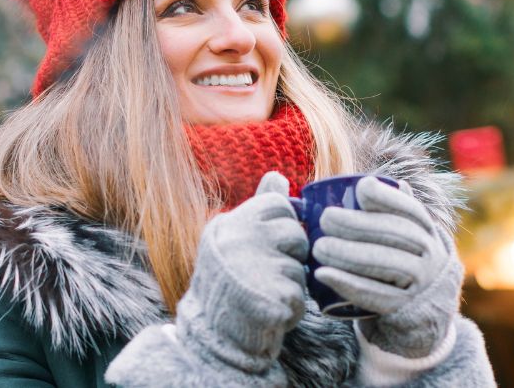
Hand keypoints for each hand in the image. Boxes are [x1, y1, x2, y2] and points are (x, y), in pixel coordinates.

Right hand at [176, 171, 308, 372]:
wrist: (212, 338)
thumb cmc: (228, 284)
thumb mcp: (235, 240)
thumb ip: (258, 207)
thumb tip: (277, 175)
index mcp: (229, 224)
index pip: (279, 204)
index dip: (282, 226)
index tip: (268, 245)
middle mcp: (239, 241)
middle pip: (295, 233)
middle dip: (290, 255)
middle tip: (265, 273)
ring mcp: (255, 269)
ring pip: (300, 266)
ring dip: (291, 284)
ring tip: (264, 294)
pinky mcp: (272, 298)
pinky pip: (301, 296)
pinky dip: (291, 309)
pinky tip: (269, 313)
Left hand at [313, 177, 462, 357]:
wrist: (424, 309)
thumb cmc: (402, 260)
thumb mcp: (406, 236)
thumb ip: (390, 211)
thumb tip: (366, 182)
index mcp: (426, 230)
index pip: (410, 210)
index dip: (388, 197)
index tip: (361, 189)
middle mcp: (429, 254)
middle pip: (396, 234)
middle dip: (358, 224)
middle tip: (325, 218)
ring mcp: (420, 282)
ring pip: (386, 263)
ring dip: (349, 254)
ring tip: (318, 247)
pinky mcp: (403, 308)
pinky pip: (376, 295)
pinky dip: (347, 284)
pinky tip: (323, 274)